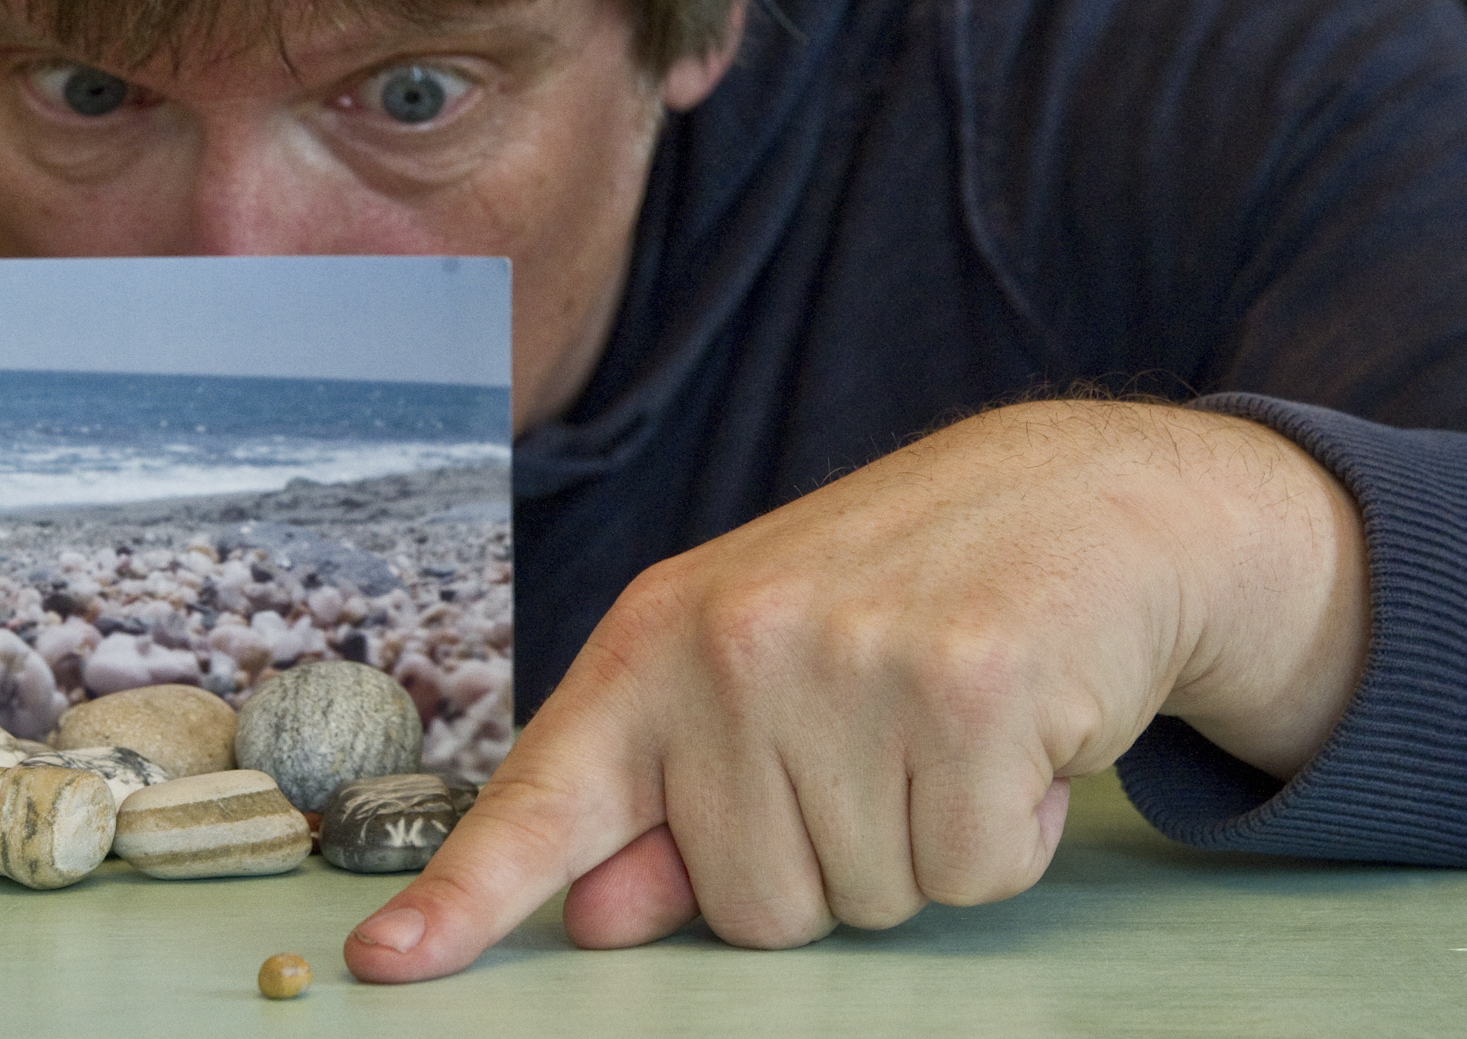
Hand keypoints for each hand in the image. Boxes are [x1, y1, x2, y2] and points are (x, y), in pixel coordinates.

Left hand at [343, 400, 1368, 979]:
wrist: (1081, 502)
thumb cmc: (902, 600)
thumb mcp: (758, 676)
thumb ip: (673, 797)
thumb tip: (600, 912)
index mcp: (656, 643)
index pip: (544, 793)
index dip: (465, 896)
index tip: (386, 963)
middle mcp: (731, 648)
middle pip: (750, 907)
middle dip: (833, 859)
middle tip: (883, 745)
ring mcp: (844, 663)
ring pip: (865, 900)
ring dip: (924, 843)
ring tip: (945, 729)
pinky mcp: (967, 688)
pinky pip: (968, 872)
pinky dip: (1007, 832)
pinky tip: (1012, 734)